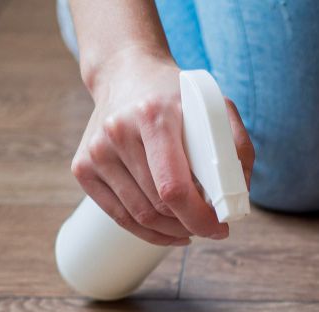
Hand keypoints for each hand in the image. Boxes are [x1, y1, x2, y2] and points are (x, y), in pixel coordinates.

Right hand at [70, 49, 254, 245]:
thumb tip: (236, 200)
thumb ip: (235, 148)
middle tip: (211, 226)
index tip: (220, 228)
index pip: (172, 187)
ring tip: (192, 225)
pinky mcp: (83, 167)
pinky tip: (169, 230)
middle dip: (191, 224)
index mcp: (152, 116)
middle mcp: (117, 132)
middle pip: (157, 206)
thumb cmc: (176, 96)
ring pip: (139, 216)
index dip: (199, 217)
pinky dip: (147, 231)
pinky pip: (118, 216)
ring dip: (172, 230)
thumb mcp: (214, 108)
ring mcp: (96, 151)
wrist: (126, 74)